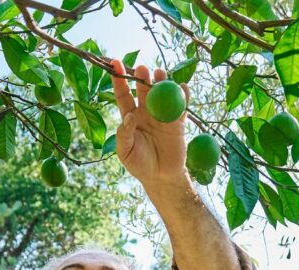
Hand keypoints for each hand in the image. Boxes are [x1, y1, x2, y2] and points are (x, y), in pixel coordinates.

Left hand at [110, 59, 190, 187]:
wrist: (161, 177)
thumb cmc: (139, 165)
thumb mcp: (126, 152)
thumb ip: (124, 135)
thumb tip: (128, 116)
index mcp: (130, 117)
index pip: (123, 94)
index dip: (119, 79)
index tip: (114, 63)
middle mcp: (146, 112)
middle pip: (144, 89)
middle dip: (143, 77)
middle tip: (142, 69)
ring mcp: (163, 116)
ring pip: (163, 93)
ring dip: (162, 81)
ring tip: (160, 73)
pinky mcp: (178, 123)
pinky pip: (181, 106)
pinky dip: (183, 95)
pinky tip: (182, 87)